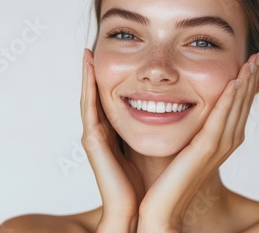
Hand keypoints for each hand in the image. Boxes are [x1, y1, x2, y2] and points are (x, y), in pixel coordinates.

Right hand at [80, 49, 143, 232]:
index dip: (109, 79)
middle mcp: (100, 133)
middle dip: (92, 72)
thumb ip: (155, 130)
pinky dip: (87, 87)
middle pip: (95, 96)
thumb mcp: (154, 147)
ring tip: (87, 53)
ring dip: (86, 74)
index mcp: (114, 135)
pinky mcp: (93, 141)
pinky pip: (89, 108)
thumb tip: (172, 112)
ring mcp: (94, 136)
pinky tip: (89, 68)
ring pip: (88, 98)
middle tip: (92, 47)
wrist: (145, 210)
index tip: (111, 57)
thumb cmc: (152, 182)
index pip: (110, 100)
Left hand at [137, 52, 258, 231]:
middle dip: (251, 78)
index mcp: (219, 141)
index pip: (237, 106)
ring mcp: (218, 147)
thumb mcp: (180, 145)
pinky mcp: (206, 150)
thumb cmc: (164, 179)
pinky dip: (230, 100)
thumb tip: (181, 107)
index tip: (250, 61)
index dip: (245, 84)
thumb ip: (188, 128)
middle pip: (243, 104)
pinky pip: (221, 119)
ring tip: (253, 59)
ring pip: (236, 108)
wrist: (160, 207)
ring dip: (245, 83)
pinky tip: (235, 81)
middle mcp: (225, 143)